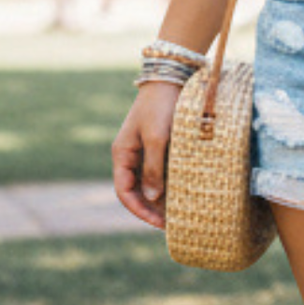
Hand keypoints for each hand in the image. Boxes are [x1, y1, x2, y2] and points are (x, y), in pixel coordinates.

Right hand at [111, 82, 181, 228]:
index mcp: (122, 153)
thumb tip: (151, 197)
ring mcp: (144, 151)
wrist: (172, 79)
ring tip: (177, 215)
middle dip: (150, 209)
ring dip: (160, 200)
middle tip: (170, 225)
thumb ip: (153, 168)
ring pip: (148, 183)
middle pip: (136, 191)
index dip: (138, 210)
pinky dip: (168, 185)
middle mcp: (130, 155)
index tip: (157, 223)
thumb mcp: (157, 138)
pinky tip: (181, 195)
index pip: (124, 191)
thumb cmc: (161, 107)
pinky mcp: (159, 146)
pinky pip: (160, 172)